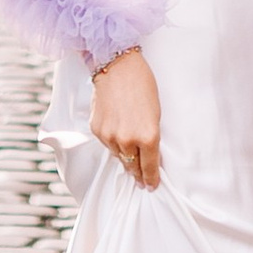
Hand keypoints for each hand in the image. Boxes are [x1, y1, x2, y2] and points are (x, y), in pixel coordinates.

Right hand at [91, 46, 160, 189]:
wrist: (117, 66)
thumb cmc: (142, 85)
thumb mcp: (155, 114)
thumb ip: (151, 138)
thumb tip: (147, 155)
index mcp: (148, 137)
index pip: (150, 168)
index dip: (151, 179)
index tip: (152, 186)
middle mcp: (128, 140)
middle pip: (133, 166)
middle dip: (138, 173)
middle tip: (142, 180)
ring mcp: (110, 136)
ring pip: (118, 156)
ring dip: (125, 156)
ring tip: (129, 153)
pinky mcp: (97, 130)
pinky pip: (107, 144)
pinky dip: (113, 142)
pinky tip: (117, 133)